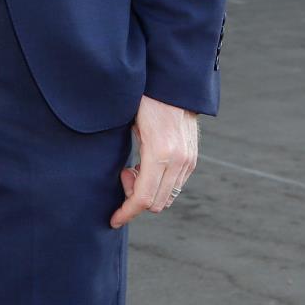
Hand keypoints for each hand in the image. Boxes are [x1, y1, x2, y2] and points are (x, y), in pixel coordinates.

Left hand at [111, 94, 199, 227]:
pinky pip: (174, 185)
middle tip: (122, 176)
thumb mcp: (129, 124)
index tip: (113, 219)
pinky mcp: (192, 159)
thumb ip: (128, 154)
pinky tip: (145, 166)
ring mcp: (188, 161)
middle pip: (156, 203)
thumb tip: (121, 177)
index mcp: (160, 153)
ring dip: (147, 192)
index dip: (126, 212)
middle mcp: (178, 161)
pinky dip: (158, 184)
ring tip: (132, 169)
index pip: (142, 198)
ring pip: (166, 197)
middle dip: (134, 201)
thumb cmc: (144, 99)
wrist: (173, 84)